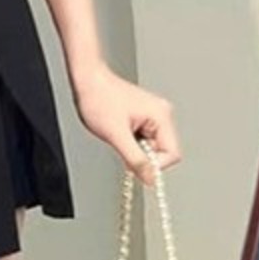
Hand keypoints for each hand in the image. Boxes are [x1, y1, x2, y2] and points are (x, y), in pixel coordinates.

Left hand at [71, 64, 182, 186]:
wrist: (86, 79)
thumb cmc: (98, 99)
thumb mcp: (116, 135)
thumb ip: (136, 159)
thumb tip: (151, 180)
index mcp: (161, 115)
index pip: (172, 154)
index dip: (154, 165)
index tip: (135, 164)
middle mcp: (161, 114)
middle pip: (162, 151)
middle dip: (142, 154)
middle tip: (122, 144)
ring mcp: (152, 115)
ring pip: (151, 147)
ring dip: (134, 147)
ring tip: (117, 132)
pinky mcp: (143, 117)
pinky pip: (143, 140)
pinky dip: (130, 141)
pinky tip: (118, 130)